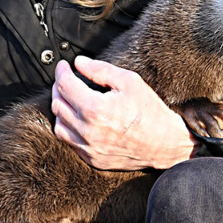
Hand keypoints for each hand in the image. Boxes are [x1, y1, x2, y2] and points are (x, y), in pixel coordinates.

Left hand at [51, 56, 196, 170]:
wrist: (165, 144)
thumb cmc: (150, 112)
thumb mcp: (129, 81)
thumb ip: (100, 70)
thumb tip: (79, 63)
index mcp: (95, 109)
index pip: (65, 85)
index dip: (61, 71)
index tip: (63, 66)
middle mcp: (87, 131)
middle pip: (58, 104)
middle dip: (59, 87)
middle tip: (66, 79)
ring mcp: (88, 148)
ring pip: (59, 125)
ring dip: (61, 109)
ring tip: (70, 98)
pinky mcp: (92, 159)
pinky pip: (69, 142)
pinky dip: (68, 127)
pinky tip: (78, 118)